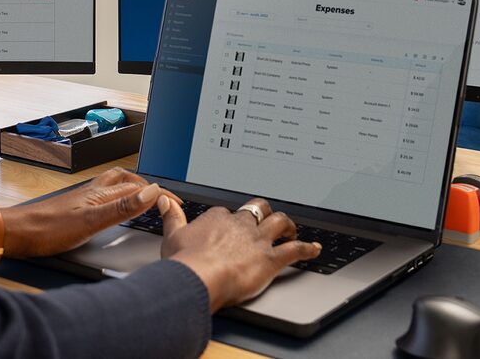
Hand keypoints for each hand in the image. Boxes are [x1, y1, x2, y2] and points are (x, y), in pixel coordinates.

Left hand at [0, 168, 180, 258]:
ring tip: (147, 196)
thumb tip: (151, 192)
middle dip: (150, 186)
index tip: (177, 203)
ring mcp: (85, 198)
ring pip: (117, 186)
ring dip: (135, 188)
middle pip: (129, 181)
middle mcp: (94, 191)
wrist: (19, 233)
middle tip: (166, 198)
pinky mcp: (77, 207)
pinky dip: (119, 197)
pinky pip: (106, 195)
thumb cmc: (48, 229)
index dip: (161, 194)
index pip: (140, 188)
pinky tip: (115, 208)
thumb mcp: (91, 221)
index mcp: (102, 193)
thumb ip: (122, 207)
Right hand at [159, 196, 320, 311]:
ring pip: (279, 222)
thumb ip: (172, 217)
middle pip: (257, 209)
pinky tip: (314, 249)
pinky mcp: (270, 259)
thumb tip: (165, 201)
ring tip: (291, 229)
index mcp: (217, 218)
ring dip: (287, 225)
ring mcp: (257, 241)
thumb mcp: (172, 237)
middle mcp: (240, 225)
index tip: (229, 227)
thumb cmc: (185, 262)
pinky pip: (295, 250)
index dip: (230, 220)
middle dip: (263, 212)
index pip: (227, 212)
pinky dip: (307, 249)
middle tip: (266, 218)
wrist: (199, 278)